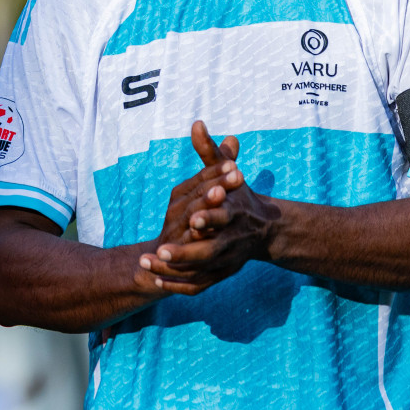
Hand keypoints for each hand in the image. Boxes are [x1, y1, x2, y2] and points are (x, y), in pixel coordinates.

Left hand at [131, 123, 242, 295]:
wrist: (262, 229)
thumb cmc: (238, 196)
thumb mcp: (225, 171)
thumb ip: (209, 151)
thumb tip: (197, 123)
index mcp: (233, 213)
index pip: (222, 217)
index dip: (208, 218)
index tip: (190, 221)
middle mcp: (231, 240)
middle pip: (210, 250)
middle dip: (186, 253)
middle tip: (161, 251)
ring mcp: (226, 260)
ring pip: (201, 271)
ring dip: (174, 271)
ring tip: (147, 264)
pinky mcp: (220, 275)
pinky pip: (200, 286)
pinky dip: (180, 286)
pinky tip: (158, 282)